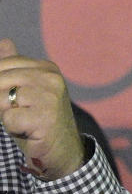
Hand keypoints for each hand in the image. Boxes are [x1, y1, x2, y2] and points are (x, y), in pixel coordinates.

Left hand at [0, 40, 86, 180]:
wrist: (63, 150)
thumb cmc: (38, 120)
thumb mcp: (27, 91)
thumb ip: (14, 68)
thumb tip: (3, 42)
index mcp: (47, 68)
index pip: (7, 63)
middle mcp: (51, 78)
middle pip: (3, 79)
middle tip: (7, 108)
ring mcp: (51, 97)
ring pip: (4, 98)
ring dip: (3, 113)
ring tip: (17, 120)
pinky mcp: (46, 118)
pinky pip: (10, 118)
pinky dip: (11, 127)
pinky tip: (25, 130)